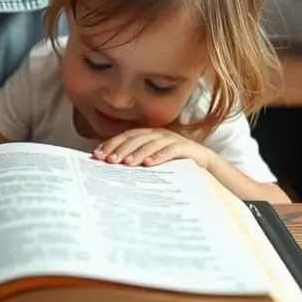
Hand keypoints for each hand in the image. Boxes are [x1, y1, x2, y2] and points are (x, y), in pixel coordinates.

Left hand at [93, 128, 215, 168]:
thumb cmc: (174, 164)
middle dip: (120, 149)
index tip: (97, 155)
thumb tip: (110, 167)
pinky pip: (170, 150)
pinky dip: (159, 156)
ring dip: (137, 153)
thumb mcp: (152, 161)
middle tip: (109, 161)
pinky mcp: (185, 147)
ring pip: (151, 143)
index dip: (110, 144)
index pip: (125, 136)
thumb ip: (135, 161)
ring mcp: (172, 139)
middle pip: (135, 138)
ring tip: (126, 163)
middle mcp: (158, 134)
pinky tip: (149, 165)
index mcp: (148, 134)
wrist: (204, 165)